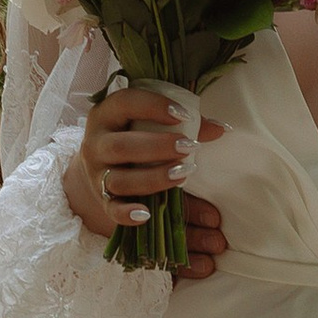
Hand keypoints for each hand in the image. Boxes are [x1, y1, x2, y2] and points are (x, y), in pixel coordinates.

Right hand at [63, 86, 228, 278]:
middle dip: (156, 147)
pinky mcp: (102, 199)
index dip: (152, 106)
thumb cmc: (134, 135)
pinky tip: (147, 214)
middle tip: (188, 146)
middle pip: (120, 146)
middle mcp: (96, 144)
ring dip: (152, 178)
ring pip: (118, 179)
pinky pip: (111, 209)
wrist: (102, 164)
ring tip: (183, 174)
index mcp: (107, 115)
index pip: (124, 103)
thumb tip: (221, 129)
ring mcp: (97, 174)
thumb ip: (184, 125)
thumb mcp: (150, 123)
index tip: (183, 115)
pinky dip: (127, 213)